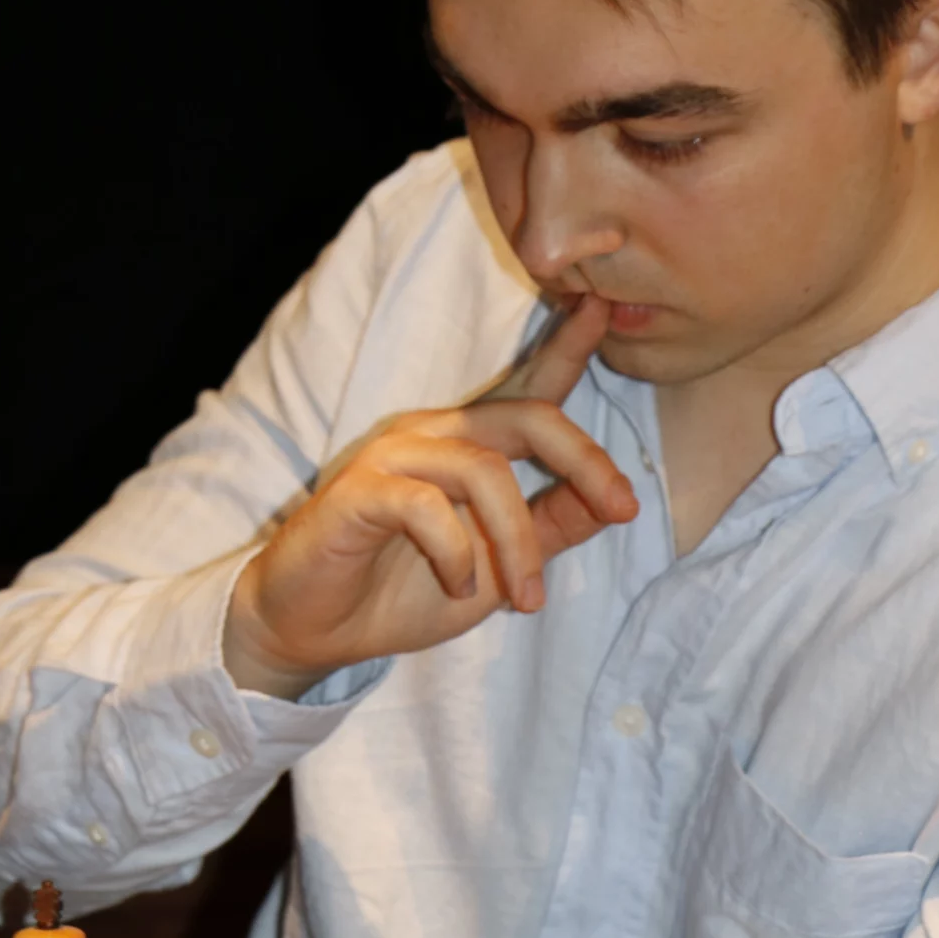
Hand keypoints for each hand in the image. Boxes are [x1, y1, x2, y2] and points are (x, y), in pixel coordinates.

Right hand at [224, 296, 636, 697]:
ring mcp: (393, 457)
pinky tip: (459, 583)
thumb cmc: (400, 592)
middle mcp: (434, 436)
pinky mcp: (359, 491)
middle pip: (528, 417)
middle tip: (623, 508)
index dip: (568, 348)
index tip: (604, 306)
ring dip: (519, 539)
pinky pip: (426, 505)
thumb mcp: (498, 568)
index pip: (529, 389)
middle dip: (585, 461)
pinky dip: (456, 550)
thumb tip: (615, 502)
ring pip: (485, 469)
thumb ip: (550, 529)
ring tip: (525, 596)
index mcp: (468, 447)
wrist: (315, 631)